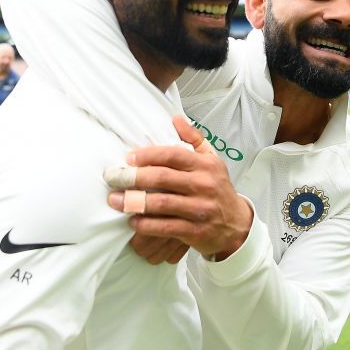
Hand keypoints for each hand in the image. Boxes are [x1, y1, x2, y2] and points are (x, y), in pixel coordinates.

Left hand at [107, 115, 252, 260]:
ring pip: (161, 203)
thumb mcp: (212, 160)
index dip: (148, 155)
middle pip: (163, 178)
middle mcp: (204, 185)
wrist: (236, 225)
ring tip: (115, 200)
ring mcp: (200, 209)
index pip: (173, 154)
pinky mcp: (196, 231)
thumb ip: (194, 138)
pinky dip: (146, 224)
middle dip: (133, 177)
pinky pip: (165, 227)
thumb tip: (175, 118)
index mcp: (206, 165)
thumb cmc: (218, 189)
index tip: (128, 157)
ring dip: (134, 202)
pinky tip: (133, 221)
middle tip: (113, 177)